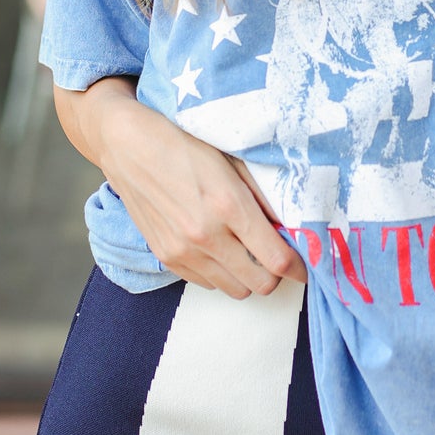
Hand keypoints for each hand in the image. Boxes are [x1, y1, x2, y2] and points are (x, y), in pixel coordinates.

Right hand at [89, 90, 308, 298]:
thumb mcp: (232, 160)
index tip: (304, 264)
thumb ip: (261, 195)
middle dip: (276, 275)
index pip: (277, 259)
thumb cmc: (184, 144)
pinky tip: (221, 250)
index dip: (298, 267)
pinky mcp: (166, 257)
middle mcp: (206, 235)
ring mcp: (183, 251)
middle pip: (259, 284)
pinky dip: (221, 274)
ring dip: (248, 277)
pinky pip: (206, 284)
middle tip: (277, 256)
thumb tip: (289, 223)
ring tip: (248, 253)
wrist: (129, 147)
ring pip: (234, 289)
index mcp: (229, 206)